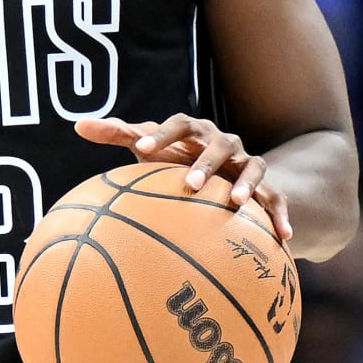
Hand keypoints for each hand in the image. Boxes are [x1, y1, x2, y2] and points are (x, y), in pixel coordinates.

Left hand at [75, 111, 293, 247]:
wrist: (228, 171)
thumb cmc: (178, 159)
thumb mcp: (153, 148)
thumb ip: (119, 135)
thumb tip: (78, 125)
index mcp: (194, 132)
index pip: (178, 123)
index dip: (161, 133)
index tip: (140, 147)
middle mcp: (224, 143)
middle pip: (217, 145)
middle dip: (204, 162)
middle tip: (188, 184)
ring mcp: (248, 164)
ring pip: (252, 168)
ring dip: (246, 184)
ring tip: (237, 203)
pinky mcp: (267, 188)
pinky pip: (277, 201)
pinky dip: (281, 217)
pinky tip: (285, 239)